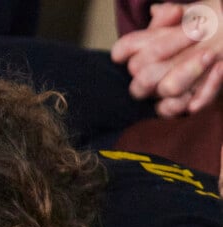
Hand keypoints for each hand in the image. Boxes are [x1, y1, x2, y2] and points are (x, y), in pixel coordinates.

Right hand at [111, 1, 222, 115]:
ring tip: (210, 54)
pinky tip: (219, 69)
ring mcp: (165, 94)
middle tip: (199, 32)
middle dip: (170, 50)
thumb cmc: (198, 29)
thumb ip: (167, 17)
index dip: (134, 42)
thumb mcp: (184, 17)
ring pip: (168, 89)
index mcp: (140, 55)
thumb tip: (158, 11)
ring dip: (190, 70)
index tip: (175, 15)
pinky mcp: (185, 107)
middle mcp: (148, 78)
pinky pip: (190, 107)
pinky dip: (207, 88)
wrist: (221, 42)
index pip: (122, 52)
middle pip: (142, 77)